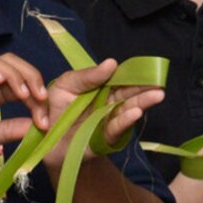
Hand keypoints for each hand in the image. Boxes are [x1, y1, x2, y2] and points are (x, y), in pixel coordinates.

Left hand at [40, 60, 166, 168]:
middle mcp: (108, 102)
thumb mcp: (66, 85)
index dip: (133, 73)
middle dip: (145, 87)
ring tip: (157, 94)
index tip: (147, 68)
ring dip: (143, 102)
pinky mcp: (105, 137)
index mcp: (100, 87)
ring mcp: (109, 120)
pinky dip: (126, 120)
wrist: (43, 140)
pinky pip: (117, 127)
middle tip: (160, 81)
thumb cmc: (53, 109)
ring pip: (128, 108)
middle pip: (129, 93)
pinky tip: (136, 111)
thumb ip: (87, 75)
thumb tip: (111, 63)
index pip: (120, 78)